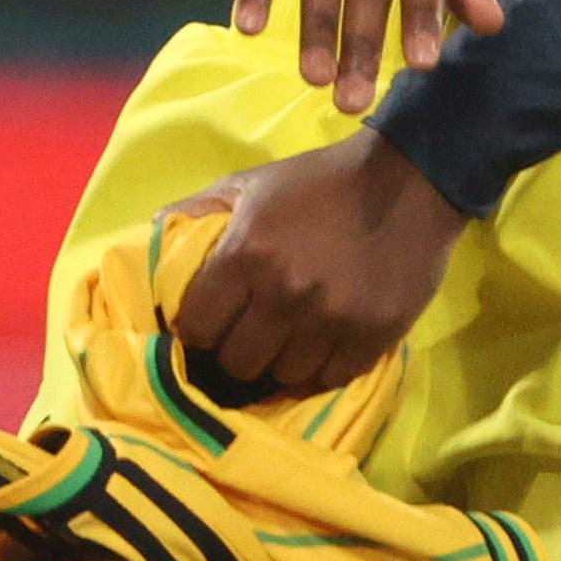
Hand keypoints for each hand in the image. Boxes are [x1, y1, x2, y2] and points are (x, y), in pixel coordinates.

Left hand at [167, 133, 468, 398]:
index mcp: (246, 254)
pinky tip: (320, 344)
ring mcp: (330, 321)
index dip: (196, 327)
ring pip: (281, 376)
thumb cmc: (320, 182)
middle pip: (235, 361)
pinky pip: (327, 379)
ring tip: (286, 338)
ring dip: (278, 361)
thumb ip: (197, 209)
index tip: (207, 322)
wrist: (409, 182)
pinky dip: (318, 368)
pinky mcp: (370, 338)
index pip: (195, 324)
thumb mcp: (252, 183)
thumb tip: (151, 231)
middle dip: (234, 349)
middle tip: (246, 334)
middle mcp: (284, 294)